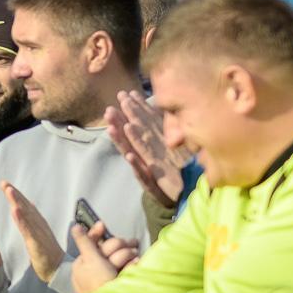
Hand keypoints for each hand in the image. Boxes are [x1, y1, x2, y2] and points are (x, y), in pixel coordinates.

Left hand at [2, 182, 63, 282]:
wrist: (59, 269)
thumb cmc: (48, 253)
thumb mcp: (37, 234)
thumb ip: (30, 221)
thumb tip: (26, 206)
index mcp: (38, 223)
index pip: (26, 206)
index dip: (16, 195)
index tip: (6, 184)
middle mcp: (38, 225)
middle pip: (25, 206)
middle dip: (14, 194)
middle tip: (4, 182)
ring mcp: (38, 233)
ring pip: (26, 215)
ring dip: (17, 202)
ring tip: (9, 190)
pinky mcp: (36, 243)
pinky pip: (28, 230)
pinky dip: (22, 219)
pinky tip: (15, 210)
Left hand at [69, 221, 138, 292]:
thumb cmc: (98, 284)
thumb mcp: (90, 260)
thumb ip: (85, 242)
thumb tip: (75, 227)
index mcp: (85, 263)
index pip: (92, 242)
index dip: (98, 233)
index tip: (102, 225)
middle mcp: (96, 267)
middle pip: (110, 246)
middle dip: (118, 246)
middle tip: (129, 244)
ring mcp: (110, 273)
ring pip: (121, 254)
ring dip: (127, 255)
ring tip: (131, 263)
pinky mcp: (122, 278)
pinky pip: (129, 265)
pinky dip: (132, 264)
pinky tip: (136, 264)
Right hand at [104, 90, 187, 207]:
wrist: (183, 197)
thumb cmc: (179, 172)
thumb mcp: (178, 147)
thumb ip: (168, 129)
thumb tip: (165, 108)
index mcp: (155, 145)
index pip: (143, 123)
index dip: (134, 109)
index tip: (126, 94)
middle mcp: (149, 155)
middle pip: (133, 136)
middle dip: (121, 121)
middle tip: (110, 108)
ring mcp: (150, 170)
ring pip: (133, 152)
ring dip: (122, 141)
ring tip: (112, 128)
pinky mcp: (153, 185)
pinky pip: (144, 175)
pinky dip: (136, 166)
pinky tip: (129, 157)